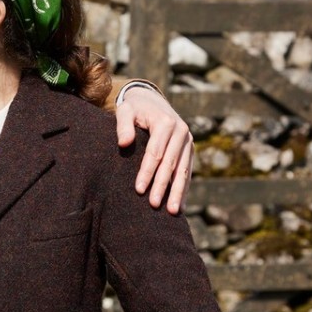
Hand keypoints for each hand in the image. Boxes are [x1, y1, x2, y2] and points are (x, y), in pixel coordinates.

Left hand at [115, 86, 193, 213]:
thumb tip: (124, 143)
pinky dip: (183, 188)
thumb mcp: (125, 110)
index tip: (138, 189)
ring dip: (177, 192)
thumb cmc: (134, 108)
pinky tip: (180, 205)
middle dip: (162, 186)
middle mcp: (181, 131)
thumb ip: (123, 125)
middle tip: (154, 205)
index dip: (147, 172)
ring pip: (183, 170)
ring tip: (171, 212)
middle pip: (170, 164)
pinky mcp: (189, 149)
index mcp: (165, 122)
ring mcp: (188, 140)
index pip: (155, 152)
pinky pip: (187, 171)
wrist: (151, 100)